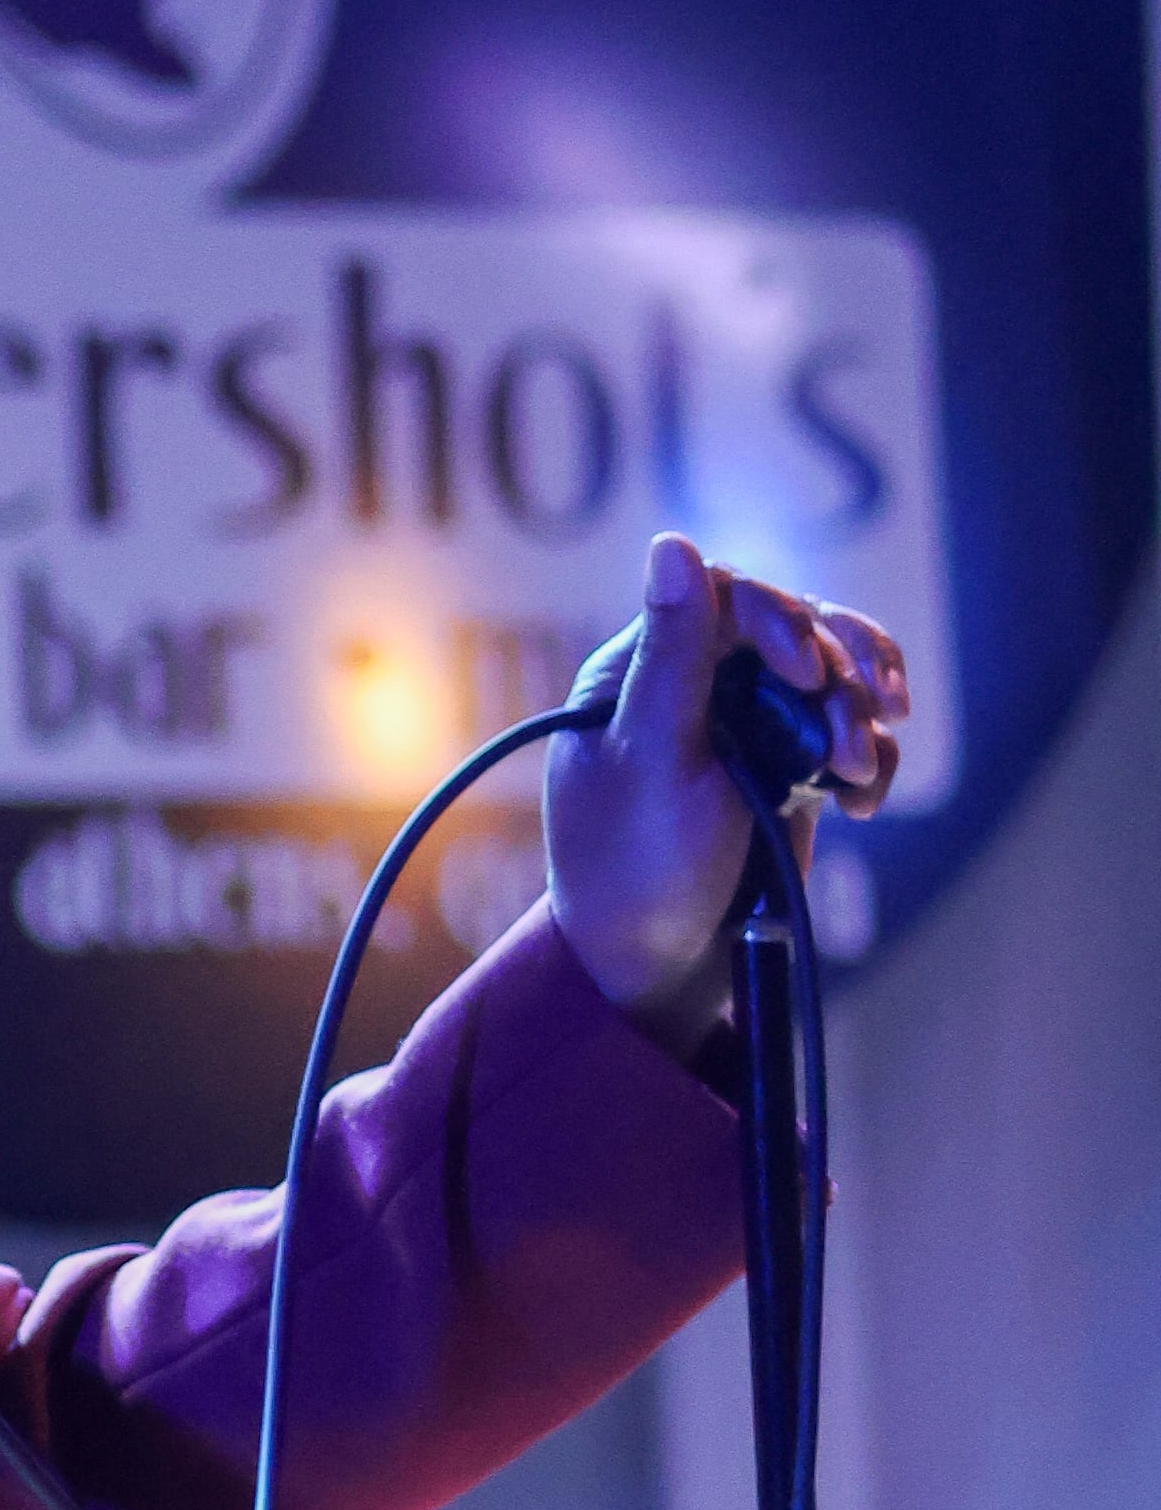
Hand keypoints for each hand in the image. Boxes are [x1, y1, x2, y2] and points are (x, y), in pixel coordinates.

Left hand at [543, 530, 908, 1048]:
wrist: (660, 968)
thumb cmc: (638, 869)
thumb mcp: (655, 761)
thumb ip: (673, 655)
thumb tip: (673, 541)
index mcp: (641, 670)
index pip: (726, 596)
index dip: (781, 620)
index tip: (809, 672)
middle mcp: (693, 684)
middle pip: (797, 629)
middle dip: (839, 678)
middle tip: (854, 742)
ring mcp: (745, 724)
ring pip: (833, 676)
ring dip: (862, 715)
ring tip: (861, 775)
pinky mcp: (786, 765)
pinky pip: (847, 731)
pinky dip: (871, 758)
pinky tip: (864, 803)